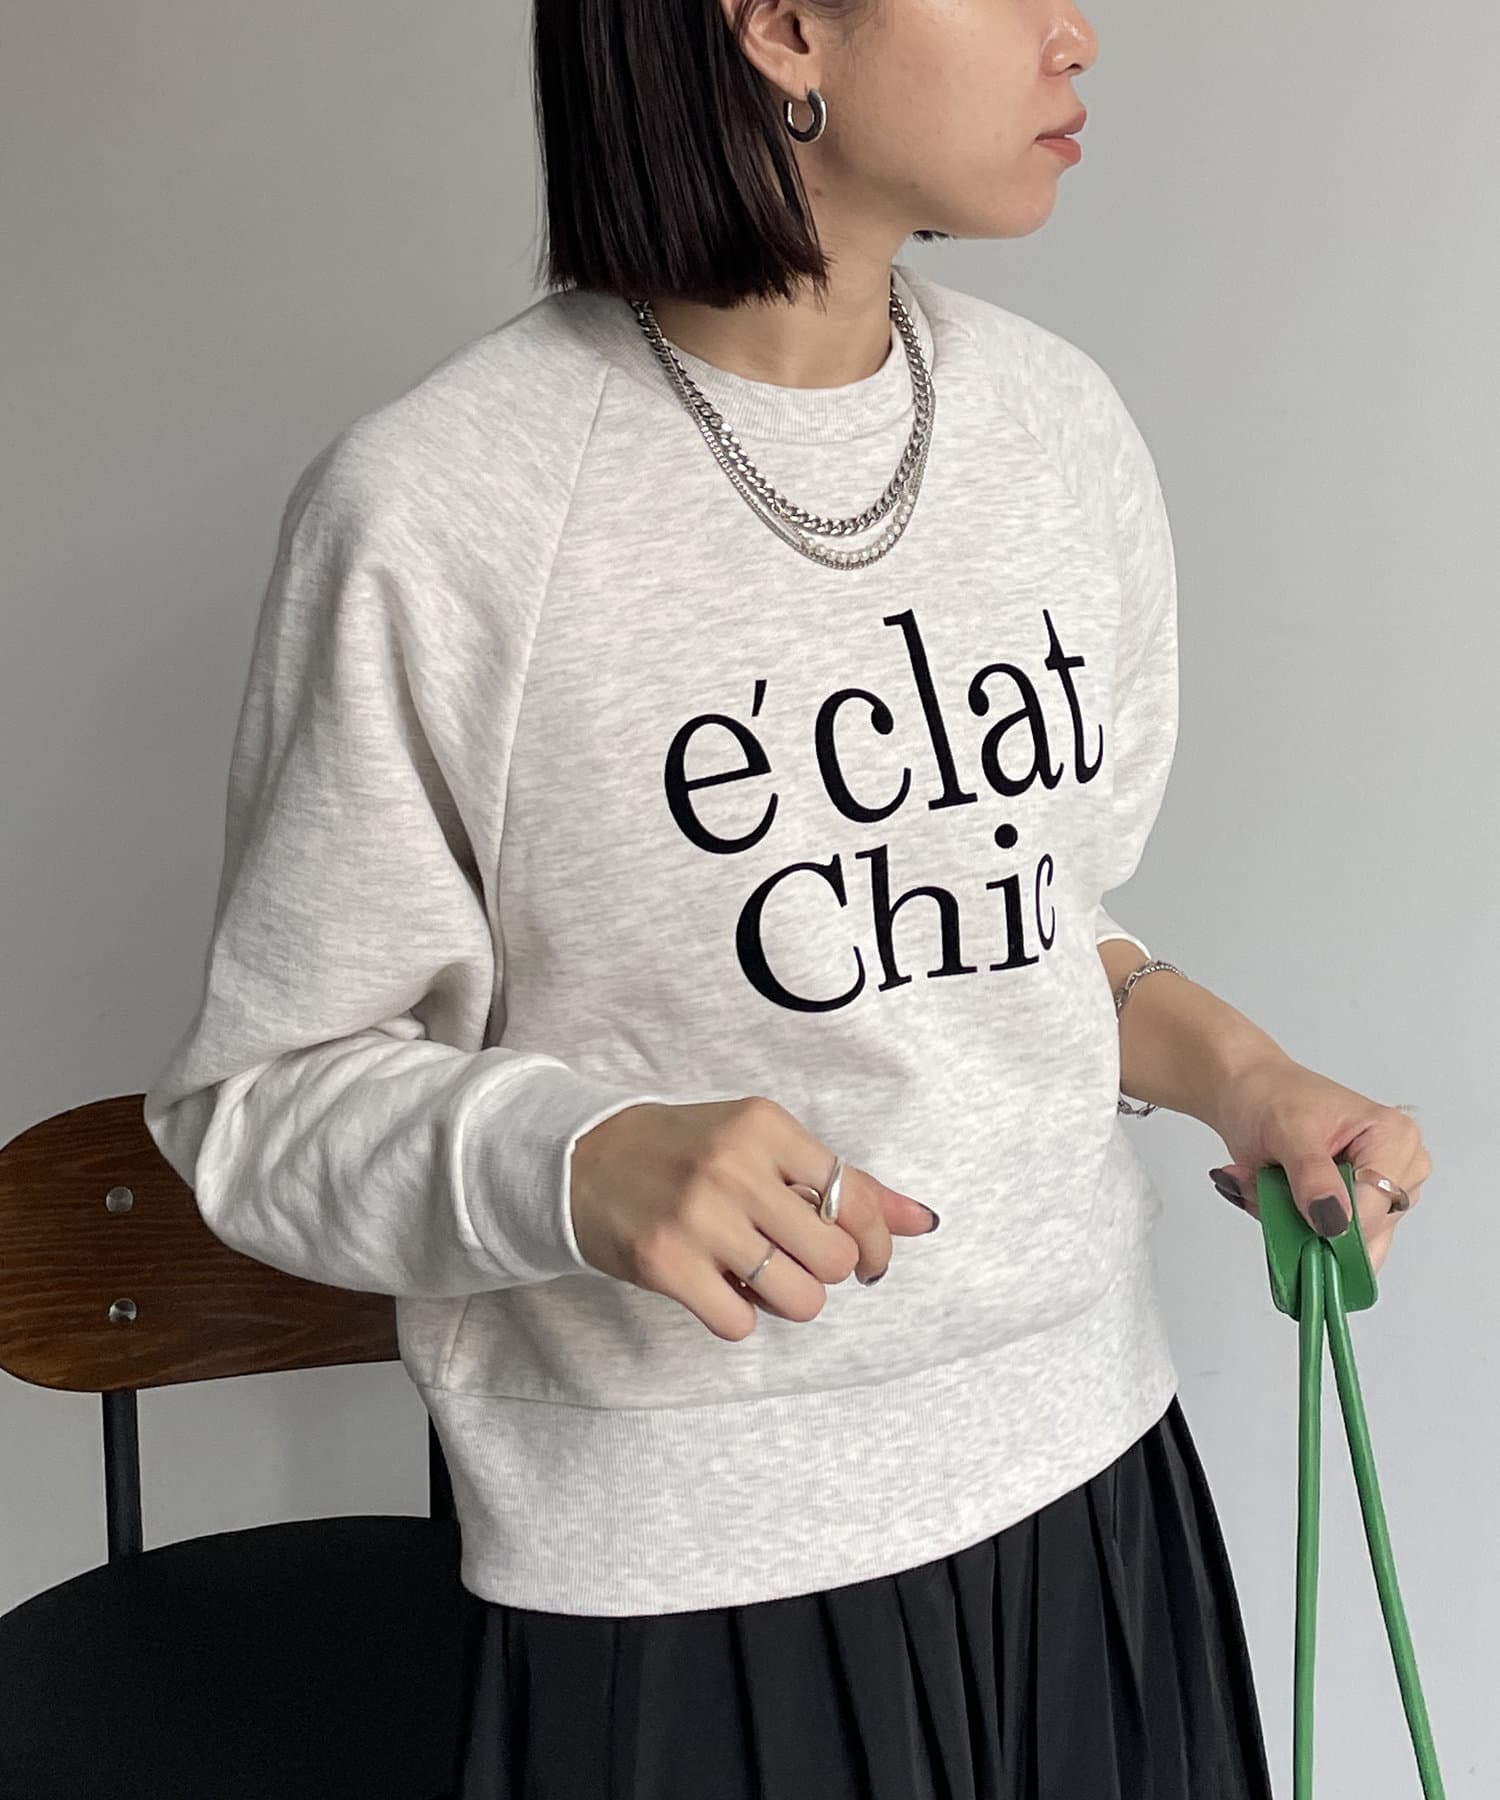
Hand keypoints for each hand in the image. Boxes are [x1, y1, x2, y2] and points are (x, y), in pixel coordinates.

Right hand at [570, 1096, 940, 1339]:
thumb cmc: (686, 1154)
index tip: (868, 1262)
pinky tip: (715, 1286)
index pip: (855, 1199)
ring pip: (800, 1299)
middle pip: (833, 1258)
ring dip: (785, 1299)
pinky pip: (741, 1324)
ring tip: (753, 1275)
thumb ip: (840, 1183)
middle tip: (789, 1260)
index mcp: (766, 1126)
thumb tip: (923, 1221)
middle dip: (821, 1271)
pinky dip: (736, 1316)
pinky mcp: (666, 1262)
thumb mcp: (762, 1146)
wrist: (583, 1160)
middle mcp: (735, 1166)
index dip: (875, 1245)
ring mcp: (699, 1215)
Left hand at [1205, 1056, 1430, 1275]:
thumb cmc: (1271, 1097)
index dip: (1331, 1220)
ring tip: (1267, 1182)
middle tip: (1266, 1185)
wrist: (1250, 1092)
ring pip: (1346, 1244)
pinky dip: (1294, 1226)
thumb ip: (1311, 1175)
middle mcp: (1399, 1168)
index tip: (1290, 1209)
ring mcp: (1381, 1193)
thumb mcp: (1285, 1129)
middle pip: (1366, 1231)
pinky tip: (1273, 1192)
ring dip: (1295, 1222)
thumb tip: (1334, 1220)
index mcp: (1395, 1138)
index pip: (1377, 1206)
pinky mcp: (1358, 1210)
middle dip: (1307, 1219)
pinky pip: (1331, 1243)